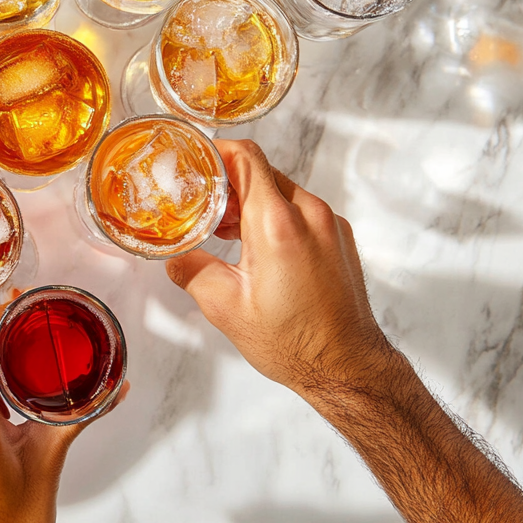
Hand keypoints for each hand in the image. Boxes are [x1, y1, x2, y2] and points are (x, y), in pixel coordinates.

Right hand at [166, 139, 392, 394]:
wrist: (347, 369)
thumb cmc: (294, 343)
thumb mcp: (225, 308)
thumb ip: (191, 271)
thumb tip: (175, 257)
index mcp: (278, 224)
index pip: (246, 158)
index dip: (215, 153)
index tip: (194, 163)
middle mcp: (310, 214)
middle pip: (262, 171)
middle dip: (229, 185)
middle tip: (204, 210)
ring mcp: (330, 224)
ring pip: (282, 190)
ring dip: (252, 202)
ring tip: (228, 233)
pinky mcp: (339, 237)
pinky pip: (301, 209)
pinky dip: (276, 216)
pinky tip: (259, 248)